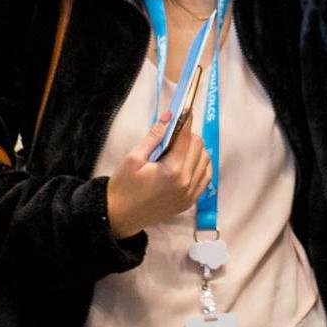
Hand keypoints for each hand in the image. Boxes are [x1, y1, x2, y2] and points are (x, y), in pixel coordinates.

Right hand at [105, 114, 211, 238]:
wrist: (121, 215)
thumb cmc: (124, 185)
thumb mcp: (133, 158)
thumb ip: (154, 136)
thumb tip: (168, 116)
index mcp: (172, 171)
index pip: (186, 138)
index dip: (185, 122)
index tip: (184, 112)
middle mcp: (186, 183)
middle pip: (199, 147)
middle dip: (189, 135)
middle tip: (174, 133)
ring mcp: (190, 194)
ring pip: (206, 161)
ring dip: (196, 150)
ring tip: (179, 148)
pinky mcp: (190, 201)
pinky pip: (205, 178)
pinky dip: (200, 166)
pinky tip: (187, 162)